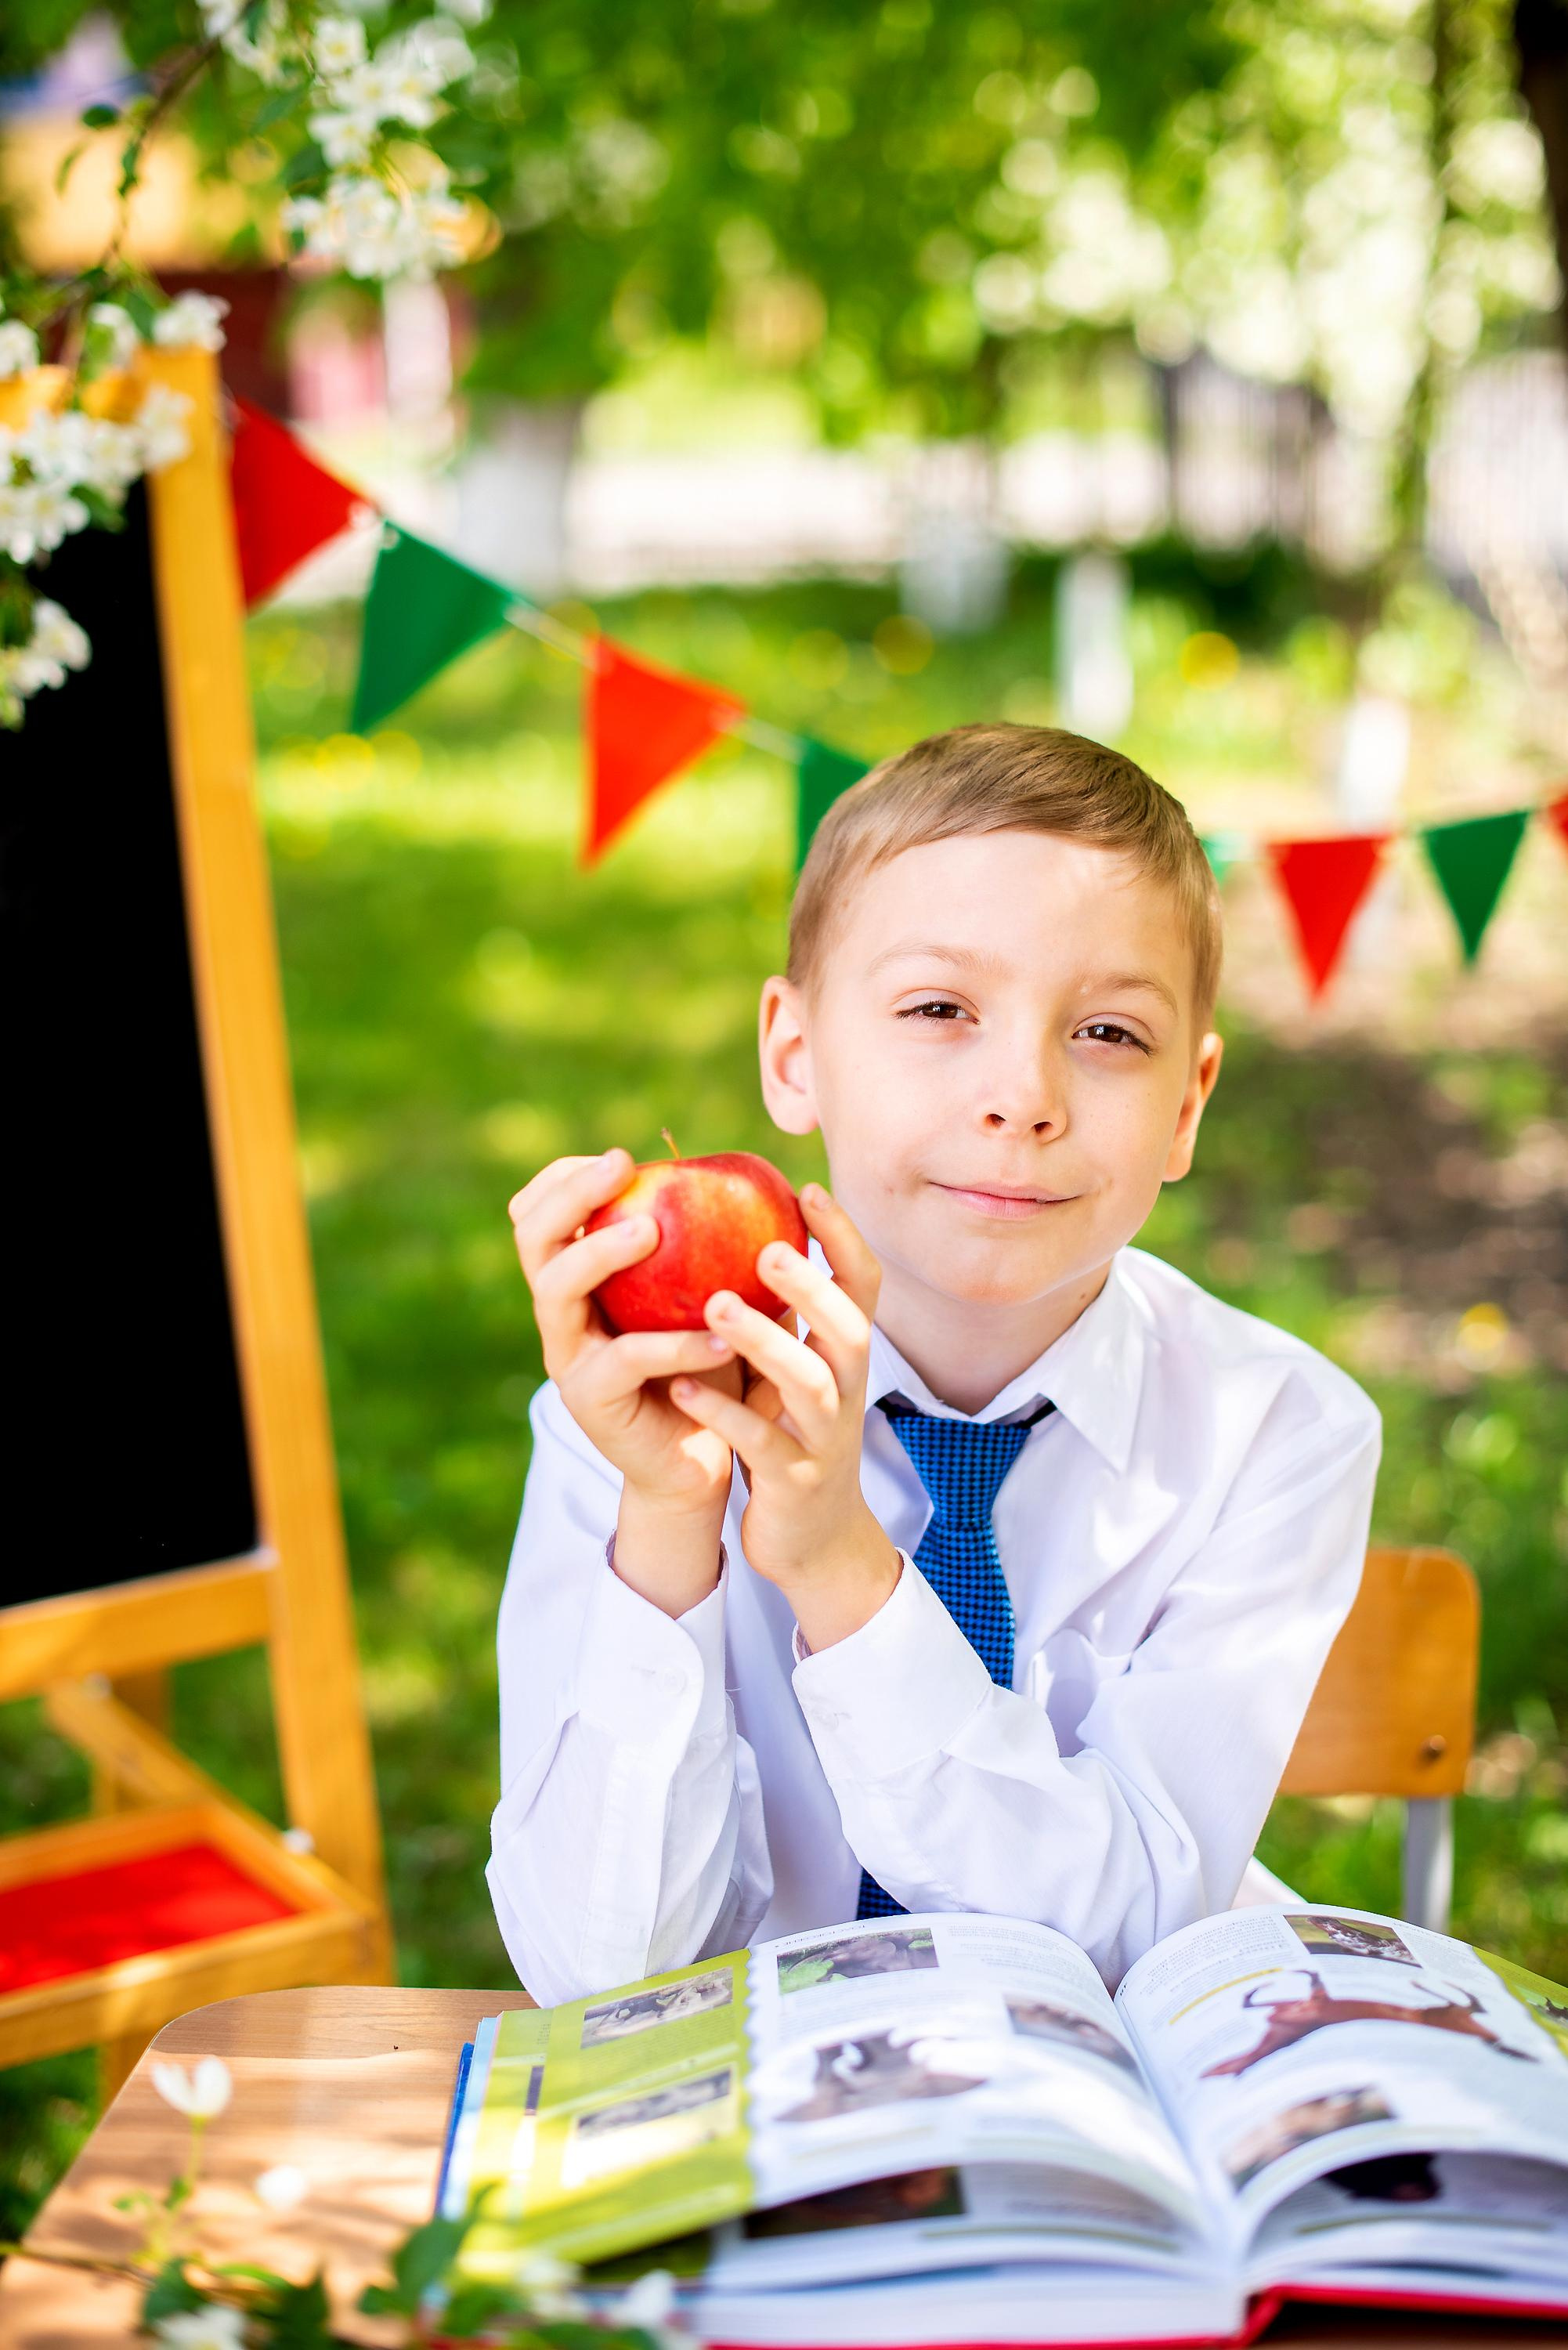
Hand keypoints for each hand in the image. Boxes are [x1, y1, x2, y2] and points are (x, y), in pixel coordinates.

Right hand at [508, 1151, 738, 1610]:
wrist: (696, 1457)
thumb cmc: (704, 1363)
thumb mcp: (698, 1296)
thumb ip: (699, 1246)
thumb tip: (740, 1171)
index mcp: (577, 1279)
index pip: (542, 1213)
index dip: (565, 1178)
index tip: (618, 1156)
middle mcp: (560, 1313)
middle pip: (534, 1239)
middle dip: (571, 1196)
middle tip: (621, 1166)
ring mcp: (567, 1357)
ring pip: (557, 1290)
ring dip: (599, 1253)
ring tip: (650, 1231)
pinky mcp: (591, 1401)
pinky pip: (625, 1360)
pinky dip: (673, 1343)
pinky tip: (719, 1335)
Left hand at [666, 1184, 900, 1649]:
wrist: (812, 1539)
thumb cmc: (792, 1433)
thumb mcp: (795, 1367)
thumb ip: (784, 1312)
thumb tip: (746, 1230)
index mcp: (844, 1355)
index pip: (863, 1285)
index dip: (843, 1237)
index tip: (807, 1188)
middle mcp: (846, 1390)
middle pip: (849, 1328)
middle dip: (812, 1286)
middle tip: (767, 1246)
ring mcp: (824, 1437)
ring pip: (810, 1383)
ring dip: (766, 1340)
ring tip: (714, 1306)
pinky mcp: (795, 1481)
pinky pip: (762, 1442)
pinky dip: (723, 1412)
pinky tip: (683, 1384)